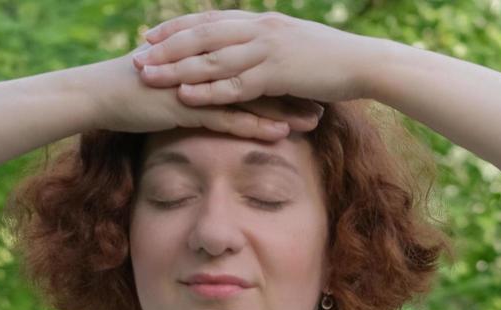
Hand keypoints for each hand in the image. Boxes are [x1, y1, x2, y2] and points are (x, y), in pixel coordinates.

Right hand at [94, 46, 321, 140]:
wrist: (97, 94)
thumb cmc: (131, 89)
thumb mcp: (169, 77)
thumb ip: (193, 76)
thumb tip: (210, 83)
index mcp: (205, 56)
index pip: (253, 61)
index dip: (282, 69)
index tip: (310, 78)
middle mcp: (206, 66)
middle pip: (261, 75)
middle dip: (294, 88)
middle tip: (326, 96)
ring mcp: (197, 86)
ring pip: (251, 97)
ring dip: (285, 109)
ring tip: (315, 119)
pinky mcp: (186, 107)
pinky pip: (228, 119)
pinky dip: (256, 126)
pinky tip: (279, 134)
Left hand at [132, 10, 377, 106]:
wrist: (364, 63)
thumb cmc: (332, 59)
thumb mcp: (295, 45)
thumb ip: (268, 46)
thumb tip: (251, 53)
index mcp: (261, 21)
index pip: (209, 20)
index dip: (177, 28)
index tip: (150, 35)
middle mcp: (259, 29)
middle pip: (202, 35)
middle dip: (166, 46)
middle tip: (136, 56)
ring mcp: (267, 50)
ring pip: (212, 58)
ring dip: (176, 68)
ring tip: (147, 77)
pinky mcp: (277, 75)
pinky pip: (234, 84)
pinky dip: (207, 90)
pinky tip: (184, 97)